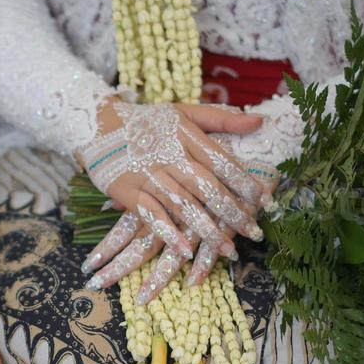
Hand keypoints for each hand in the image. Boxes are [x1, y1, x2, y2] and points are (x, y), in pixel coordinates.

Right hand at [77, 100, 268, 300]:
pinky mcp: (128, 191)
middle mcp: (170, 156)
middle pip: (207, 187)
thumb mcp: (183, 112)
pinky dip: (167, 232)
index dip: (245, 183)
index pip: (222, 161)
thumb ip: (220, 118)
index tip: (266, 202)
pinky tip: (185, 250)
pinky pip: (151, 215)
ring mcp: (148, 175)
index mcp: (186, 135)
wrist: (97, 123)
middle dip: (233, 212)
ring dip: (207, 230)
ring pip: (183, 205)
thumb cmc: (147, 121)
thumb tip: (259, 121)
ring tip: (229, 250)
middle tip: (255, 233)